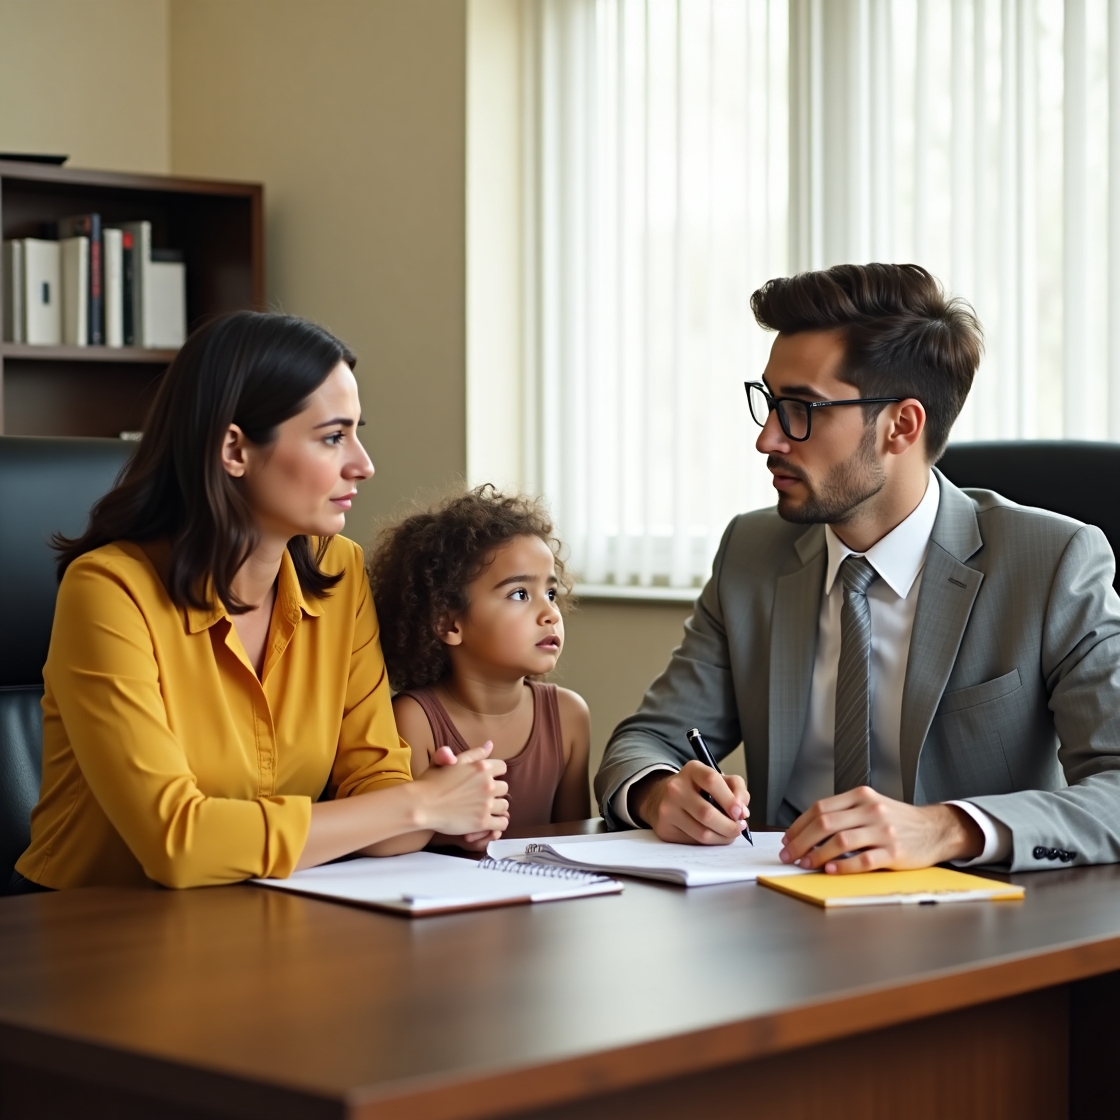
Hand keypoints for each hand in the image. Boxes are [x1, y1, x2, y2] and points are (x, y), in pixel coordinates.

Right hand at [429, 746, 505, 847]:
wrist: (422, 804)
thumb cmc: (433, 781)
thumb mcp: (452, 761)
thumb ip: (474, 753)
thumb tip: (490, 744)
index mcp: (482, 768)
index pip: (503, 768)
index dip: (494, 773)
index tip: (485, 779)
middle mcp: (488, 785)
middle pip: (504, 787)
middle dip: (495, 790)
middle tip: (481, 796)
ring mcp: (486, 804)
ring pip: (505, 805)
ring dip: (496, 807)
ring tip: (483, 809)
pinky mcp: (482, 822)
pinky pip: (502, 822)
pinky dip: (498, 822)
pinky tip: (488, 821)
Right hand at [630, 762, 748, 844]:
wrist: (663, 798)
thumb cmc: (698, 789)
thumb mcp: (719, 779)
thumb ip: (737, 789)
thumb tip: (742, 811)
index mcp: (692, 770)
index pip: (712, 781)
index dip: (730, 799)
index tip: (741, 813)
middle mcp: (675, 788)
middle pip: (707, 813)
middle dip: (729, 826)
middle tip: (739, 828)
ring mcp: (667, 809)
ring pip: (702, 833)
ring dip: (722, 837)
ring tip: (729, 834)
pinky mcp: (664, 828)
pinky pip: (693, 842)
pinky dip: (709, 842)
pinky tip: (713, 836)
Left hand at [779, 787, 982, 872]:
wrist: (935, 829)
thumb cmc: (898, 820)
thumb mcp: (871, 806)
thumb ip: (844, 814)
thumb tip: (807, 832)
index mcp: (861, 796)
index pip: (820, 808)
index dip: (799, 825)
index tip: (788, 839)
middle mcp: (871, 810)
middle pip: (825, 823)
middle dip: (801, 841)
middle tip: (789, 855)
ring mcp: (883, 830)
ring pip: (841, 841)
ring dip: (817, 854)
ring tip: (806, 864)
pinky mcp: (895, 851)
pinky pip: (864, 860)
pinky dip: (844, 866)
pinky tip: (831, 870)